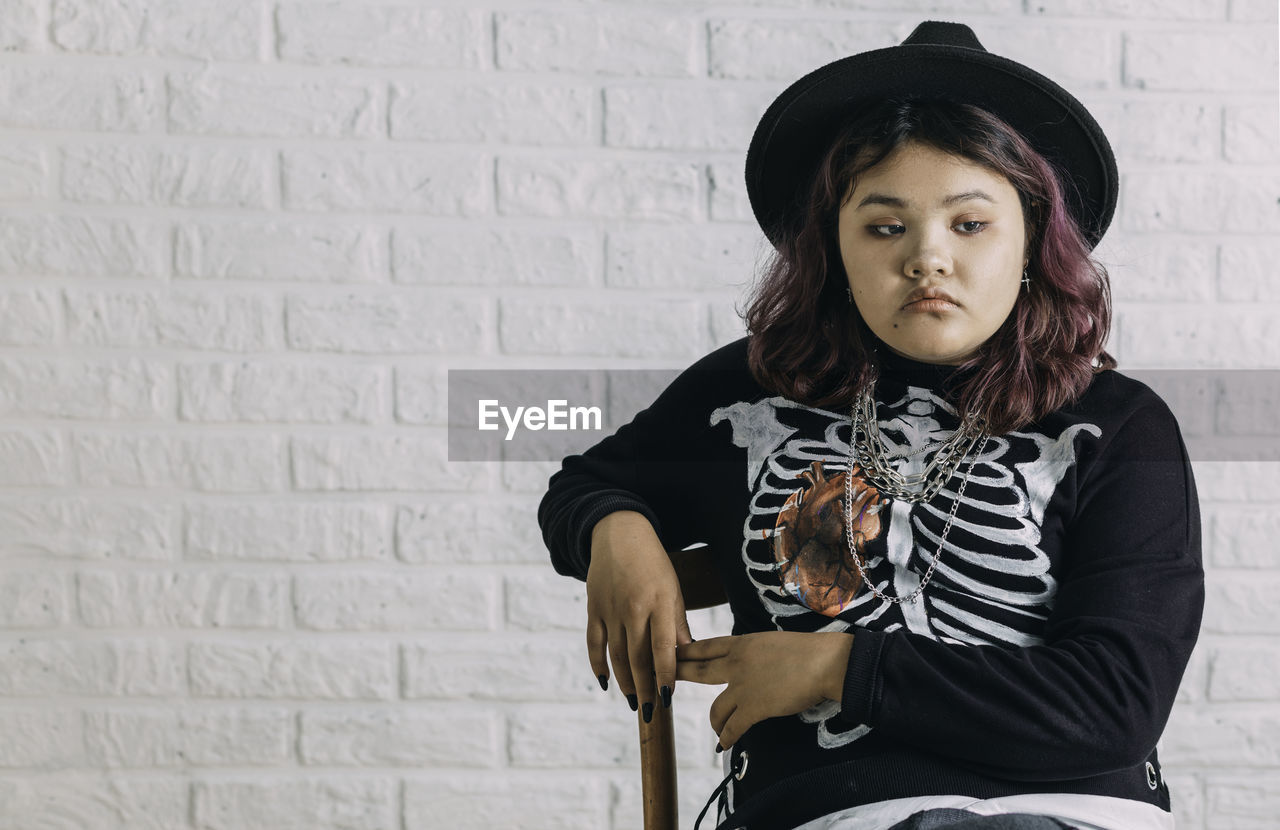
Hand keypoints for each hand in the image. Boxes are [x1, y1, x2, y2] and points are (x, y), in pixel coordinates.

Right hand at [586, 511, 693, 720]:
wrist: (619, 533)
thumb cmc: (653, 563)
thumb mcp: (673, 589)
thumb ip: (677, 625)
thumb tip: (687, 657)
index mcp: (659, 602)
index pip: (663, 648)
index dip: (665, 675)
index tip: (668, 698)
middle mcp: (633, 607)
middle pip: (637, 658)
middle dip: (645, 688)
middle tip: (651, 712)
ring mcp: (610, 609)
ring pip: (616, 656)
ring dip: (625, 683)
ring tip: (635, 701)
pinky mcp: (593, 608)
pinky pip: (593, 643)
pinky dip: (598, 665)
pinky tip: (605, 683)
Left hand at [676, 631, 854, 749]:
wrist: (824, 663)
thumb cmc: (808, 653)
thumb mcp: (773, 644)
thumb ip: (756, 654)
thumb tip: (751, 663)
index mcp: (742, 643)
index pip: (705, 647)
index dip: (685, 652)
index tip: (671, 654)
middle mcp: (736, 663)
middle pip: (697, 671)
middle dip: (678, 677)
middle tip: (662, 683)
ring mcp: (743, 686)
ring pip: (714, 709)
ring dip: (714, 721)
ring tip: (717, 728)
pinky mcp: (754, 707)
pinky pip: (732, 728)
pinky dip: (726, 737)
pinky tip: (725, 743)